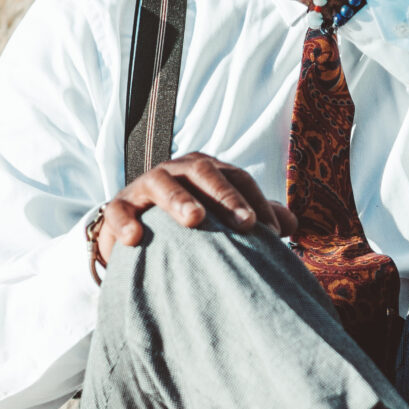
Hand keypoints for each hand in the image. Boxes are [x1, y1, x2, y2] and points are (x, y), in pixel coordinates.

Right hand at [93, 151, 295, 274]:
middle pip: (202, 172)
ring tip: (195, 219)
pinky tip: (134, 238)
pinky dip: (125, 221)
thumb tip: (291, 224)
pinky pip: (118, 211)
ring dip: (179, 199)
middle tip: (245, 224)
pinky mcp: (117, 207)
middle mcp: (176, 170)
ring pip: (161, 184)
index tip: (271, 233)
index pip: (236, 177)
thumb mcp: (220, 217)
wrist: (135, 230)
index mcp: (206, 170)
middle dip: (224, 196)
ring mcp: (144, 186)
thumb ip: (254, 216)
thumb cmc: (187, 222)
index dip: (255, 202)